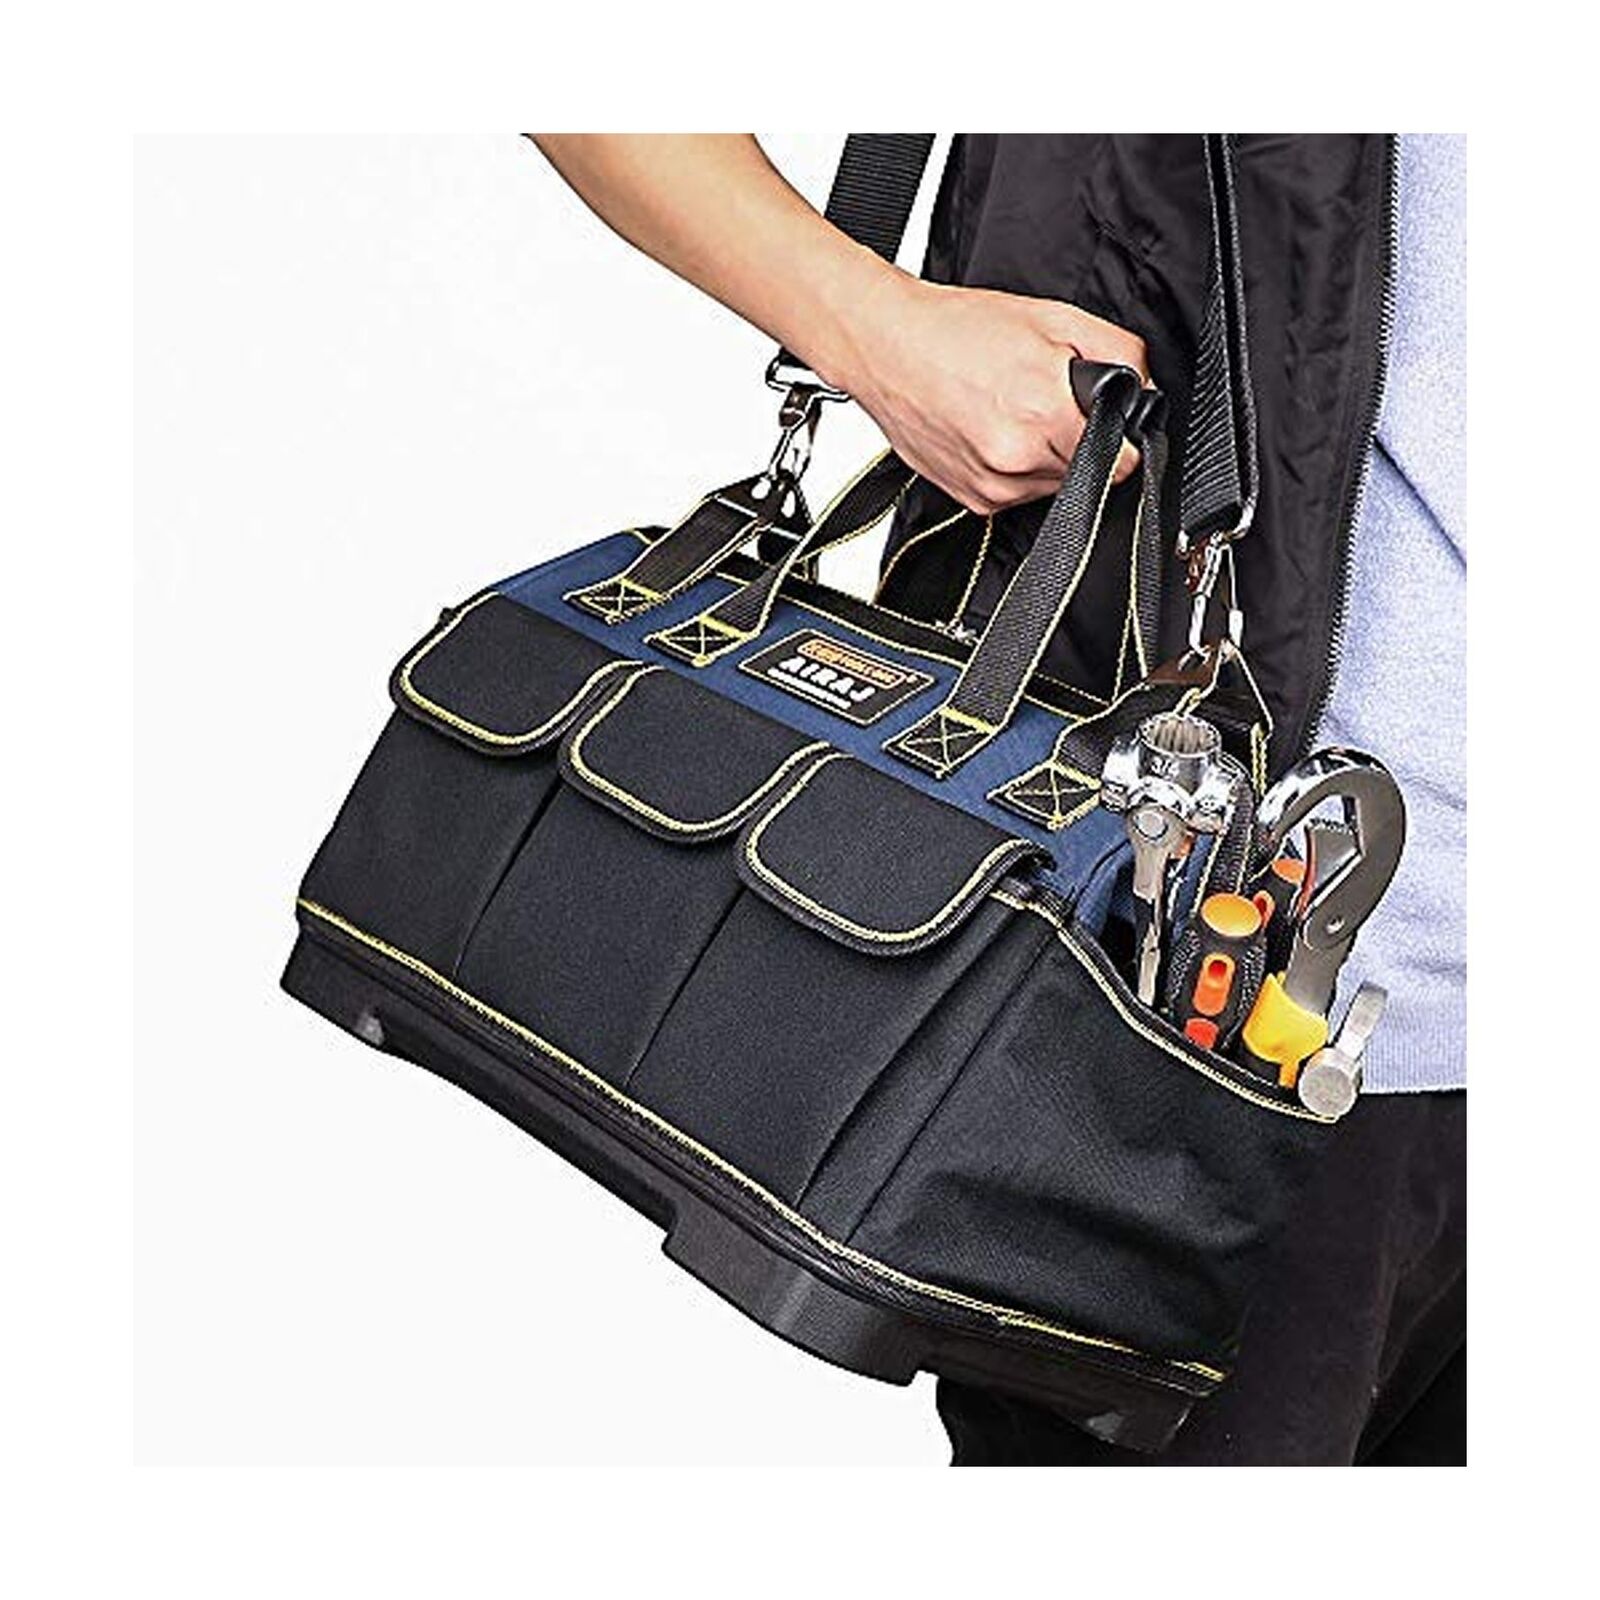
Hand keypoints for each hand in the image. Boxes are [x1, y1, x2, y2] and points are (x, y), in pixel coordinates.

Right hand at [820, 276, 1149, 514]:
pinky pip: (1018, 493)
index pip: (1122, 462)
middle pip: (1087, 473)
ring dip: (1046, 455)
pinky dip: (1015, 468)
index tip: (1108, 423)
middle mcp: (1019, 459)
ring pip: (1052, 485)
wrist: (887, 347)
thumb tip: (1144, 387)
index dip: (1121, 438)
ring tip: (1012, 411)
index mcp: (1045, 414)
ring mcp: (993, 485)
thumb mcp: (1055, 317)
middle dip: (1077, 438)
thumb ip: (1118, 352)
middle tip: (1046, 400)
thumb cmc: (958, 328)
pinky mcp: (973, 500)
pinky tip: (991, 430)